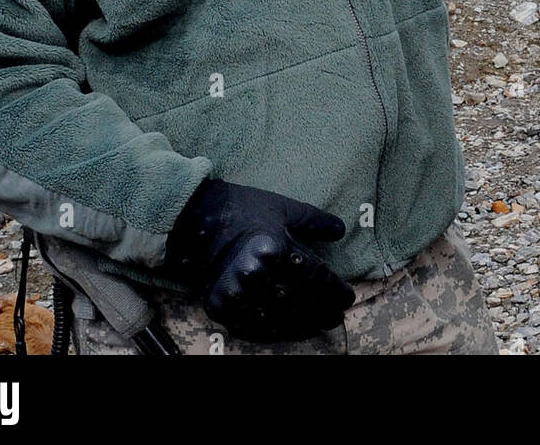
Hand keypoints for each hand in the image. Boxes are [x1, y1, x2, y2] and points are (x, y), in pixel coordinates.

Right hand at [164, 179, 355, 342]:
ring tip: (320, 322)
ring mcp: (236, 295)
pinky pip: (254, 328)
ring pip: (280, 320)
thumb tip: (340, 230)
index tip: (347, 296)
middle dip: (324, 309)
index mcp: (273, 248)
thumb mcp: (282, 208)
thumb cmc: (242, 209)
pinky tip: (290, 328)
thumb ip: (314, 221)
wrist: (192, 220)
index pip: (315, 278)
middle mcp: (255, 276)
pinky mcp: (220, 307)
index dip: (335, 290)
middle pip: (301, 302)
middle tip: (337, 313)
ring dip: (304, 325)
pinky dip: (276, 331)